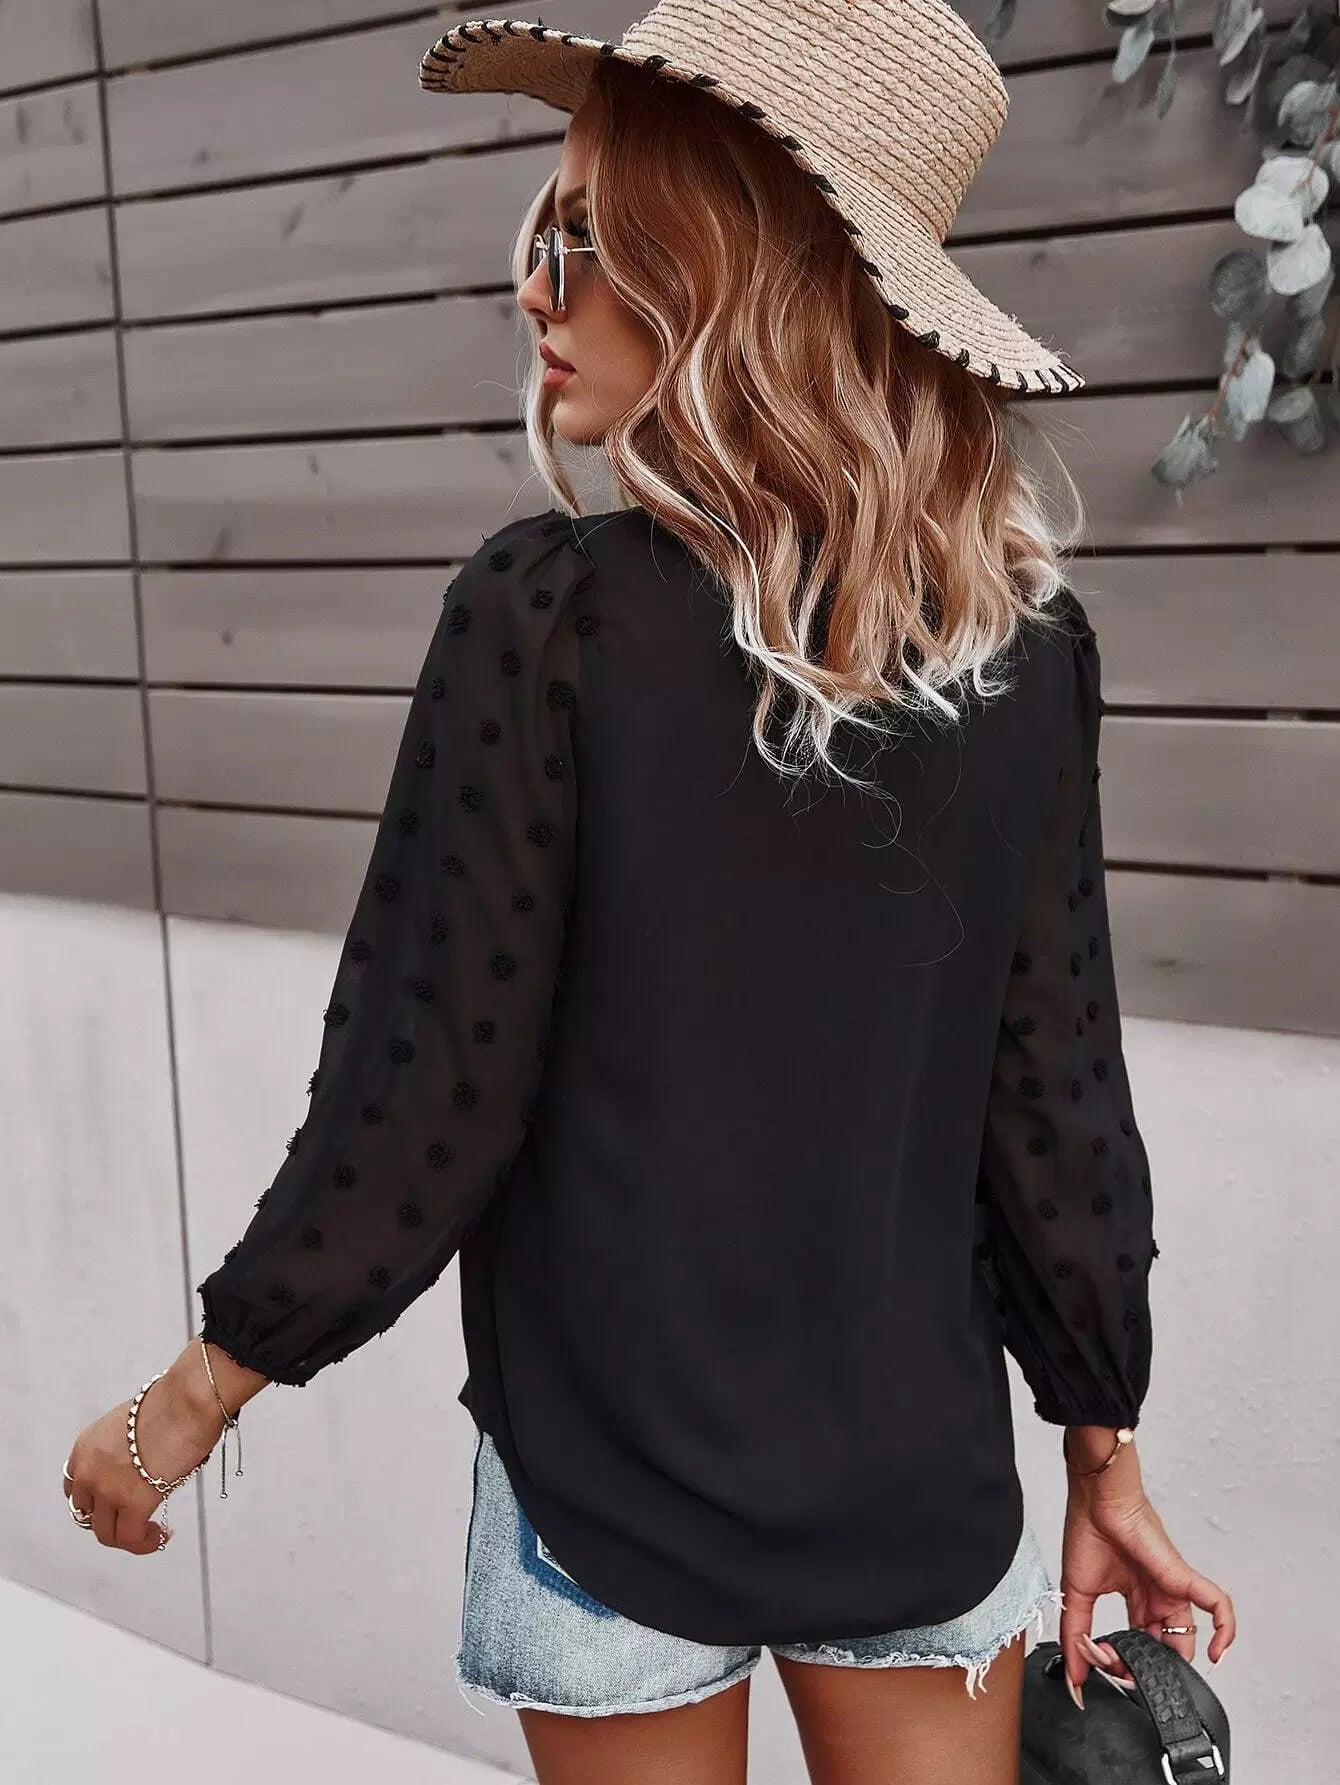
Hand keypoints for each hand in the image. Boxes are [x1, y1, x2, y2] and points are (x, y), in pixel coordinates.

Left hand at [62, 1340, 262, 1555]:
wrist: (188, 1400)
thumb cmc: (175, 1402)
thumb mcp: (133, 1426)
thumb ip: (128, 1451)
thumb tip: (145, 1469)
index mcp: (87, 1446)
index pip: (76, 1488)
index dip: (96, 1502)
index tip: (114, 1506)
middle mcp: (89, 1469)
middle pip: (87, 1514)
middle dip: (111, 1520)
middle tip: (134, 1521)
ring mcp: (106, 1489)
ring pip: (106, 1533)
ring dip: (129, 1537)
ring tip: (152, 1533)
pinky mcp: (131, 1504)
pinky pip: (130, 1539)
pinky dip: (146, 1543)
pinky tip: (162, 1534)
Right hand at [1058, 1434, 1235, 1704]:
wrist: (1096, 1501)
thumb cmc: (1086, 1533)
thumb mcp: (1077, 1595)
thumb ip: (1075, 1637)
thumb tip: (1073, 1677)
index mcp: (1134, 1599)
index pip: (1137, 1644)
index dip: (1121, 1661)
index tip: (1098, 1662)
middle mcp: (1156, 1598)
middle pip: (1161, 1648)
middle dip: (1141, 1667)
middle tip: (1118, 1669)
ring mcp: (1172, 1590)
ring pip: (1185, 1638)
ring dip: (1166, 1662)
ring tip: (1141, 1667)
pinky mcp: (1183, 1579)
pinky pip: (1218, 1606)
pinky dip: (1225, 1630)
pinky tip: (1218, 1653)